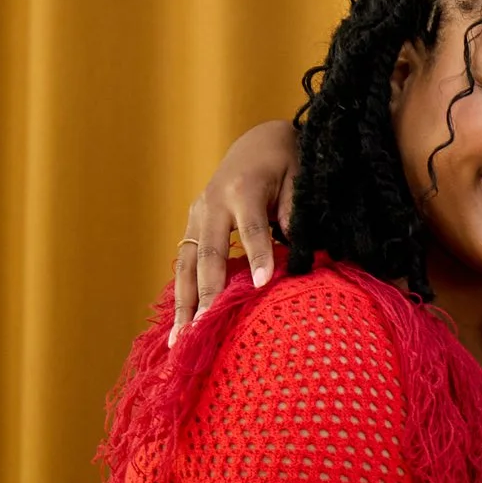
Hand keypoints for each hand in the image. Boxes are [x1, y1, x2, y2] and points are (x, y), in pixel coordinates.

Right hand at [171, 120, 300, 343]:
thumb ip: (295, 213)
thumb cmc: (286, 162)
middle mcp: (211, 203)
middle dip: (207, 293)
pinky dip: (182, 295)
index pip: (251, 228)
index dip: (258, 257)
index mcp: (242, 189)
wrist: (258, 142)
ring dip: (184, 304)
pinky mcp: (192, 226)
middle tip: (208, 328)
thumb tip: (296, 253)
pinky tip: (183, 326)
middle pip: (208, 254)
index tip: (262, 286)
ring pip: (186, 264)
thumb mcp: (298, 178)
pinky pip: (184, 265)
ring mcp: (196, 215)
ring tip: (182, 340)